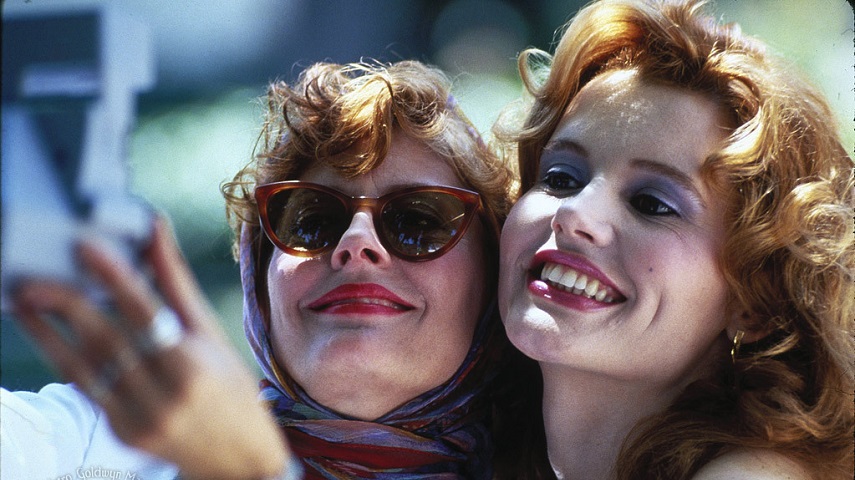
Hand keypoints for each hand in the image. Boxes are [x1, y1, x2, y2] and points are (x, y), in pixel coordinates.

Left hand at [13, 216, 292, 479]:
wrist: (238, 457)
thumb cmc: (230, 386)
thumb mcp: (211, 333)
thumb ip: (176, 283)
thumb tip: (156, 228)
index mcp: (193, 365)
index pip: (147, 313)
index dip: (115, 278)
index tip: (85, 247)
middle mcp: (164, 395)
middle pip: (107, 341)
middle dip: (66, 306)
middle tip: (33, 279)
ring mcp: (139, 419)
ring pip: (85, 368)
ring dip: (48, 334)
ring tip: (24, 304)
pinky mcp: (122, 433)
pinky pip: (88, 389)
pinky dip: (64, 360)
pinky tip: (46, 336)